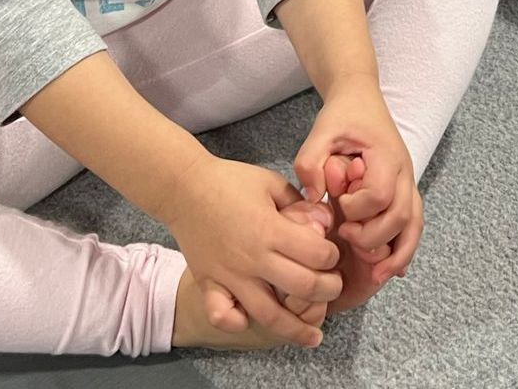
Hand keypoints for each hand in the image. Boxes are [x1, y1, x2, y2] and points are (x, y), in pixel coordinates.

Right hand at [162, 157, 341, 347]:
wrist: (184, 187)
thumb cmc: (230, 181)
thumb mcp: (273, 183)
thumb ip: (300, 204)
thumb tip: (325, 223)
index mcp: (270, 229)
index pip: (316, 255)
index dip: (332, 256)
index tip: (332, 254)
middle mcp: (253, 258)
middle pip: (302, 288)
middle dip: (327, 291)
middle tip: (333, 287)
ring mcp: (229, 275)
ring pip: (268, 314)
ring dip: (295, 328)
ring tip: (313, 336)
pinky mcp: (209, 284)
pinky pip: (221, 315)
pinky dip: (237, 323)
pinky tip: (251, 324)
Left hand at [295, 85, 424, 288]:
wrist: (362, 101)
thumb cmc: (344, 116)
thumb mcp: (321, 130)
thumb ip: (311, 161)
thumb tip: (313, 198)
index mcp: (387, 157)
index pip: (380, 195)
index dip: (358, 208)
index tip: (337, 203)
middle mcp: (405, 173)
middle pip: (401, 217)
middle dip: (374, 236)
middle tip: (346, 235)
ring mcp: (408, 184)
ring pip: (414, 225)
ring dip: (398, 252)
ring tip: (378, 276)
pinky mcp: (403, 192)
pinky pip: (413, 224)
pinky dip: (404, 248)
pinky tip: (392, 269)